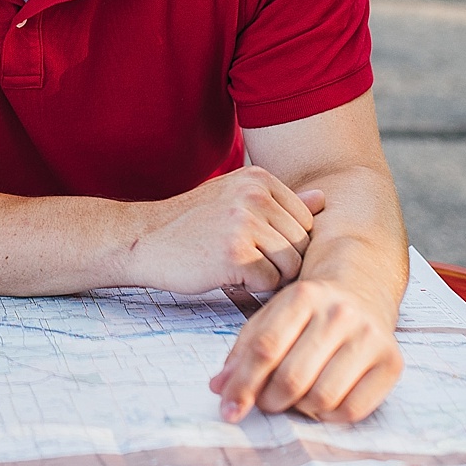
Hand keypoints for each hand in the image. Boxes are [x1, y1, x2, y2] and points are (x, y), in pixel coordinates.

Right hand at [128, 164, 326, 294]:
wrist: (142, 239)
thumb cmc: (190, 224)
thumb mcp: (234, 200)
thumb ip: (280, 201)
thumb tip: (323, 199)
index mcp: (260, 178)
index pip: (307, 222)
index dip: (286, 243)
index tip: (256, 245)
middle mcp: (255, 194)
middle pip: (303, 244)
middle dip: (280, 261)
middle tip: (244, 260)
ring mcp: (245, 221)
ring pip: (291, 265)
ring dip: (268, 276)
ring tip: (237, 267)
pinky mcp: (234, 252)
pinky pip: (270, 282)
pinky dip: (251, 287)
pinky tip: (226, 275)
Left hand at [209, 276, 402, 423]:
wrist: (363, 289)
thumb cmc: (309, 311)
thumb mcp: (271, 316)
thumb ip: (243, 350)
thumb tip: (218, 389)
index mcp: (304, 296)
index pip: (266, 349)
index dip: (243, 384)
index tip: (228, 409)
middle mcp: (341, 313)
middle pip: (293, 377)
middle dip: (270, 401)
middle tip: (265, 403)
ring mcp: (370, 337)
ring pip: (323, 397)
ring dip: (300, 409)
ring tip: (295, 399)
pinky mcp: (392, 362)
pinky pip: (353, 410)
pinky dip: (330, 416)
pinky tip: (322, 402)